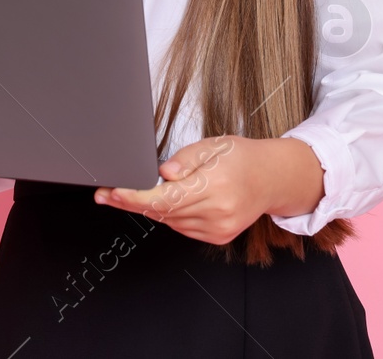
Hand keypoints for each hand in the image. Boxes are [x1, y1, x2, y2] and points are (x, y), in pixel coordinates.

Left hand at [92, 135, 322, 245]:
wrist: (271, 178)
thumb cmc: (242, 158)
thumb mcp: (213, 145)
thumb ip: (184, 159)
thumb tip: (162, 174)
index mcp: (215, 184)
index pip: (164, 197)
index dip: (133, 197)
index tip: (112, 193)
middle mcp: (217, 211)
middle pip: (163, 211)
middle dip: (134, 201)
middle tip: (111, 192)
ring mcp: (218, 228)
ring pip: (170, 221)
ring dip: (152, 208)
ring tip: (145, 191)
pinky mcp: (218, 237)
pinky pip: (182, 228)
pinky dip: (171, 215)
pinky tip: (174, 200)